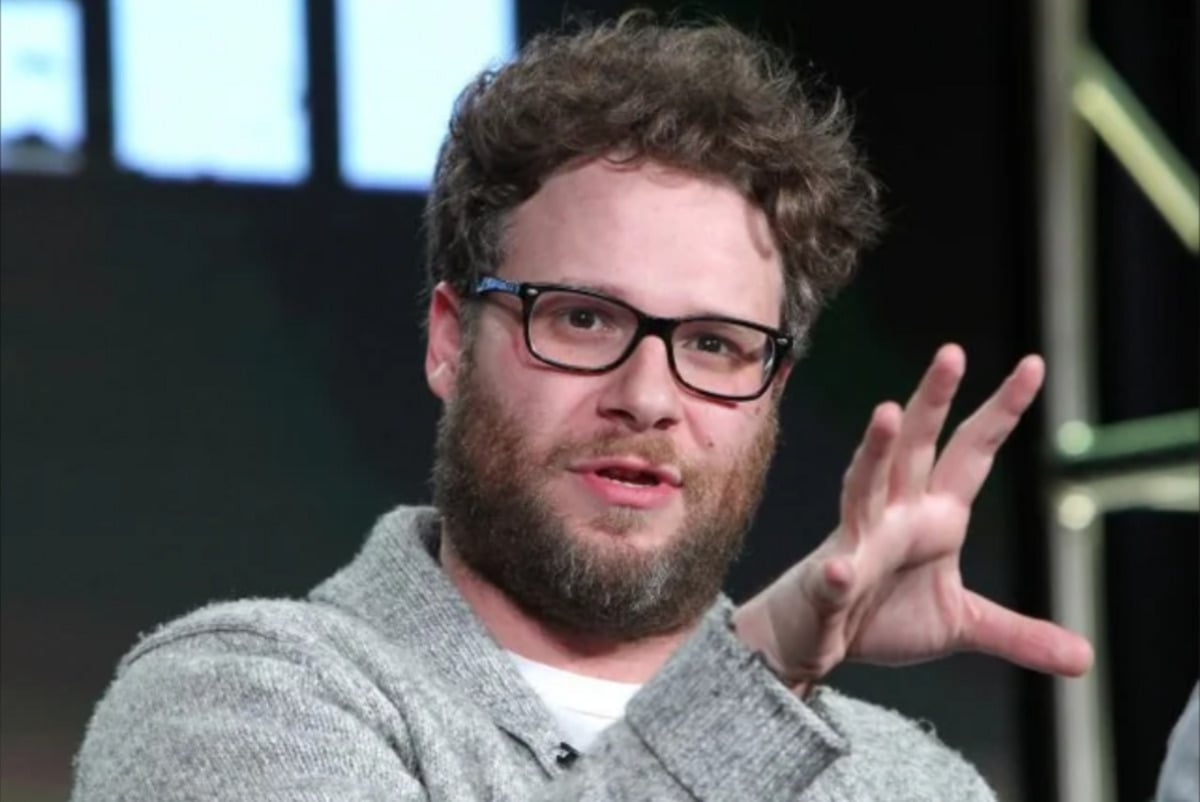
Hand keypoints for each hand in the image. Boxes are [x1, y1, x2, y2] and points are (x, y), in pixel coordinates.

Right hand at [733, 344, 1093, 691]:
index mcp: (934, 516)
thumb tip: (1084, 658)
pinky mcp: (827, 584)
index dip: (1001, 411)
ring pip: (865, 487)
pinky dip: (835, 575)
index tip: (1033, 365)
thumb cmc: (878, 615)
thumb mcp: (960, 624)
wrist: (812, 638)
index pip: (971, 452)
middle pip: (915, 448)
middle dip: (933, 400)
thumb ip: (1018, 633)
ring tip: (888, 416)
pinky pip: (832, 577)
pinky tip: (839, 572)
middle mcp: (895, 516)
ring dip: (875, 452)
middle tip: (953, 354)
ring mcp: (857, 544)